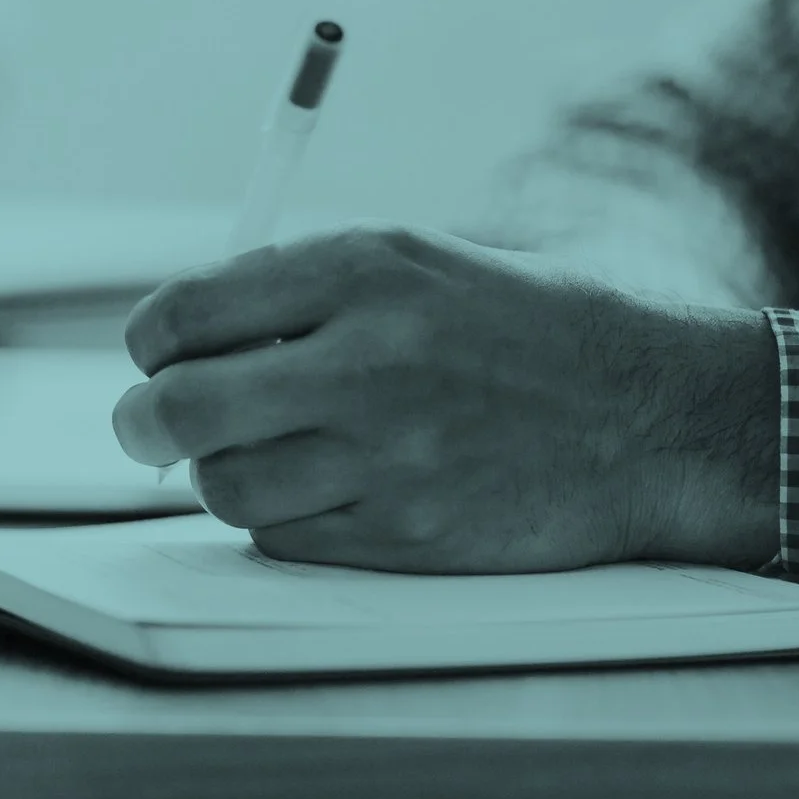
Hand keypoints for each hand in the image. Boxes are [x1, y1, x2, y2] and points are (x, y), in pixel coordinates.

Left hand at [111, 223, 779, 572]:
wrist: (652, 415)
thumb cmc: (527, 326)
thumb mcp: (421, 260)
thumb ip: (303, 286)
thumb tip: (184, 330)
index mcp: (365, 266)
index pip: (186, 311)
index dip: (151, 342)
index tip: (157, 355)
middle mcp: (367, 356)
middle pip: (179, 408)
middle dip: (145, 420)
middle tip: (151, 424)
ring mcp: (387, 455)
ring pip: (222, 485)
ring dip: (220, 473)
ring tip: (260, 451)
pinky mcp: (408, 535)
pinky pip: (284, 538)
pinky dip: (282, 518)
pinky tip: (325, 487)